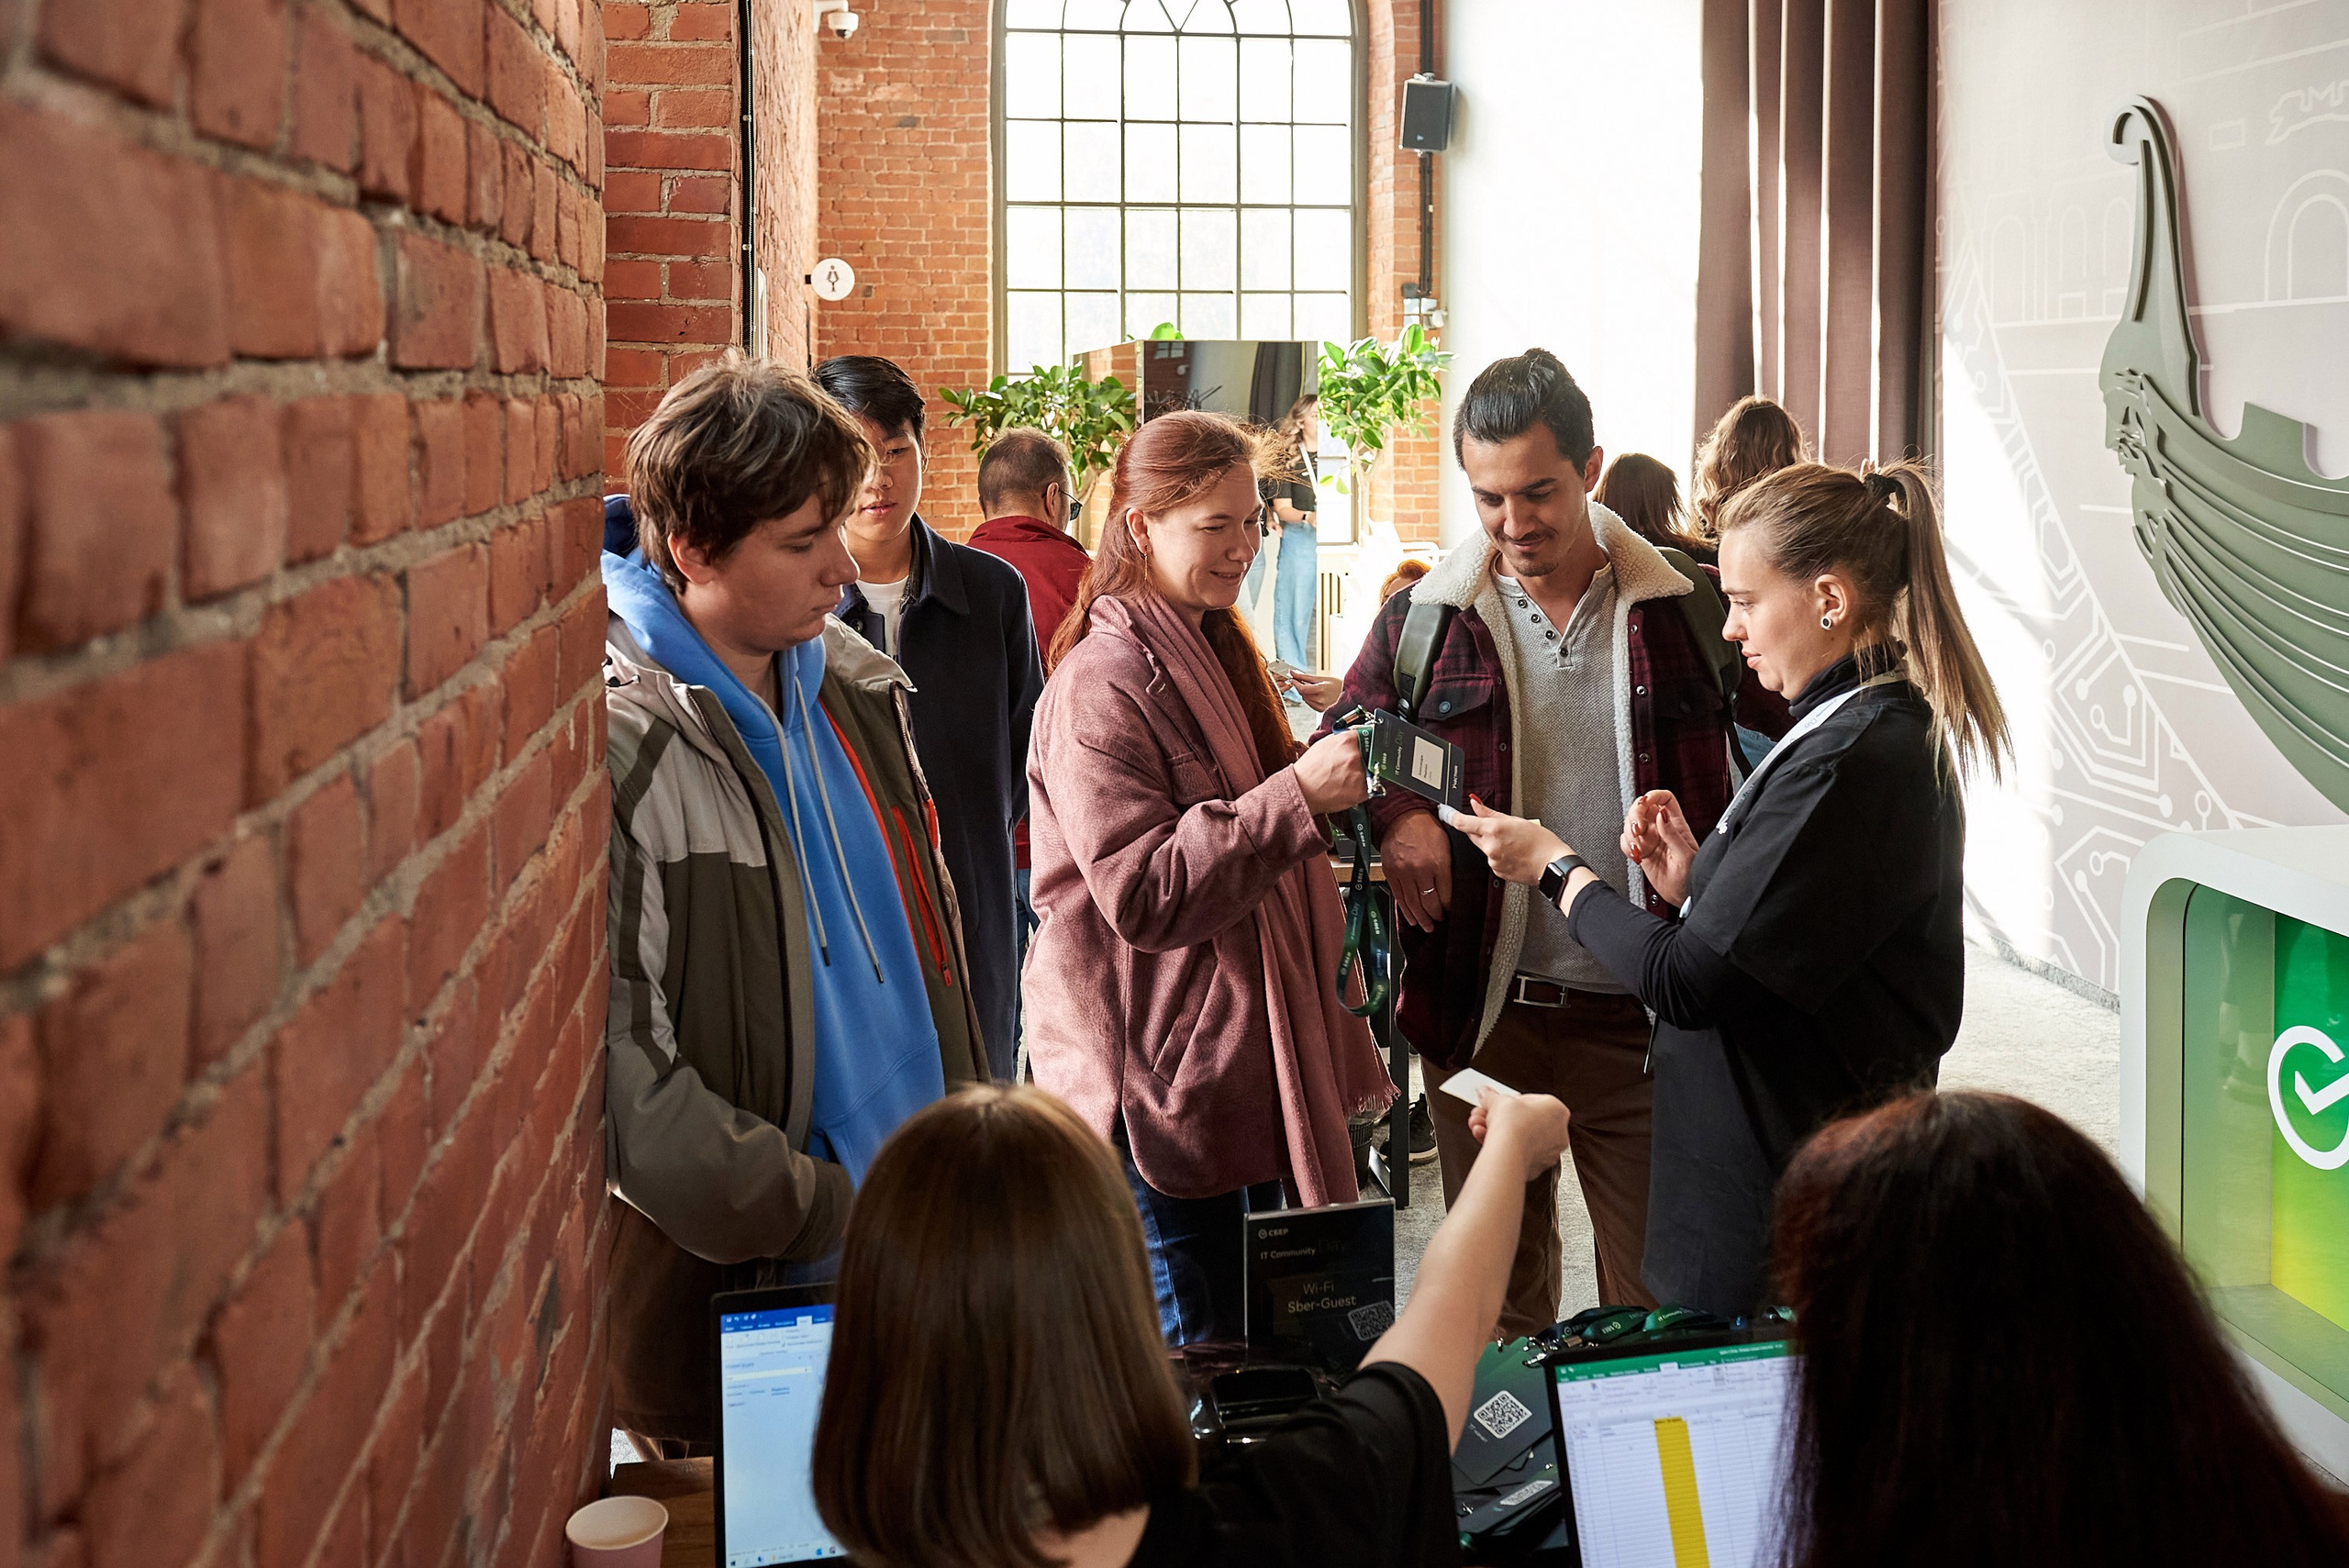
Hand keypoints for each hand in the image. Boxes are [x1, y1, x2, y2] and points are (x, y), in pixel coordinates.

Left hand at [1285, 672, 1341, 711]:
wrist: (1349, 694)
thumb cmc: (1336, 684)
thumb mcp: (1321, 678)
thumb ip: (1305, 676)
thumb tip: (1292, 672)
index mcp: (1321, 689)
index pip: (1302, 689)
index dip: (1295, 683)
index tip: (1293, 678)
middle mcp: (1320, 699)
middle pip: (1302, 694)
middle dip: (1300, 687)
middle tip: (1302, 681)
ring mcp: (1320, 706)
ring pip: (1305, 699)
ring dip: (1305, 693)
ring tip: (1314, 688)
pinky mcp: (1321, 710)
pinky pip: (1309, 703)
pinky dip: (1310, 698)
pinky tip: (1317, 694)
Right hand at [1292, 729, 1369, 814]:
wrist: (1301, 791)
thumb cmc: (1309, 770)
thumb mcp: (1323, 744)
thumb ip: (1342, 738)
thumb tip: (1356, 734)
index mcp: (1346, 741)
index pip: (1367, 735)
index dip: (1366, 741)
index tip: (1367, 744)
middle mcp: (1355, 755)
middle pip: (1369, 754)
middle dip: (1362, 759)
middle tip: (1348, 766)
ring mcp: (1359, 773)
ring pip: (1369, 771)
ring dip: (1361, 774)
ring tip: (1344, 778)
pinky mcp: (1361, 791)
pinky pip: (1369, 786)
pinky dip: (1361, 787)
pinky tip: (1346, 787)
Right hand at [1380, 809, 1452, 932]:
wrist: (1402, 816)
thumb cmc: (1425, 827)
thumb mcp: (1446, 844)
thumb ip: (1447, 866)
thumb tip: (1449, 887)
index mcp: (1438, 862)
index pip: (1445, 894)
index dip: (1448, 906)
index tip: (1449, 910)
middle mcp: (1421, 870)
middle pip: (1429, 902)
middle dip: (1436, 915)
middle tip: (1439, 921)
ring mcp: (1404, 872)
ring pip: (1413, 903)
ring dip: (1421, 918)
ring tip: (1427, 926)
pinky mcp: (1391, 873)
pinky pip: (1399, 897)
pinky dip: (1405, 910)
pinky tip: (1412, 918)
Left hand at [1450, 796, 1569, 886]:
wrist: (1551, 865)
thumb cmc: (1541, 842)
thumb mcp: (1516, 820)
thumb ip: (1490, 813)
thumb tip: (1475, 804)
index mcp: (1493, 829)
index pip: (1462, 823)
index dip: (1451, 816)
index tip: (1445, 812)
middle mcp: (1490, 846)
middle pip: (1472, 835)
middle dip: (1480, 830)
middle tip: (1499, 829)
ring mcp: (1492, 860)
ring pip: (1484, 848)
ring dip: (1492, 844)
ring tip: (1513, 844)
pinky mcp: (1497, 871)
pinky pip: (1492, 860)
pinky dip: (1498, 856)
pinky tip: (1513, 854)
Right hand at [1468, 1091, 1572, 1181]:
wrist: (1509, 1155)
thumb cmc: (1514, 1127)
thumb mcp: (1498, 1101)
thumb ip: (1491, 1096)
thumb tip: (1486, 1094)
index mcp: (1557, 1111)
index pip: (1533, 1101)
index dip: (1511, 1101)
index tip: (1498, 1103)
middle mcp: (1558, 1132)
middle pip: (1525, 1120)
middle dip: (1501, 1118)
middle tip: (1488, 1115)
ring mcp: (1549, 1152)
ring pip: (1520, 1137)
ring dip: (1498, 1131)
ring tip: (1481, 1127)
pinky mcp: (1537, 1167)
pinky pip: (1518, 1152)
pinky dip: (1504, 1146)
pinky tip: (1488, 1141)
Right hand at [1620, 790, 1698, 905]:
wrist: (1684, 897)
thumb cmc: (1692, 877)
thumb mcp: (1685, 855)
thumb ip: (1672, 834)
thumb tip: (1660, 815)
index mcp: (1676, 825)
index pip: (1665, 799)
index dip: (1654, 795)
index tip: (1645, 801)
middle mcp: (1662, 829)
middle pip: (1642, 808)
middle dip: (1635, 815)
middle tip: (1637, 829)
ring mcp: (1650, 840)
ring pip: (1631, 823)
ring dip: (1629, 833)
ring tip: (1638, 848)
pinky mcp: (1641, 851)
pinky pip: (1627, 841)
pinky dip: (1626, 846)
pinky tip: (1636, 855)